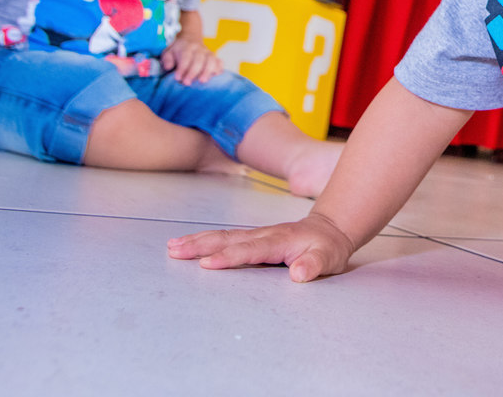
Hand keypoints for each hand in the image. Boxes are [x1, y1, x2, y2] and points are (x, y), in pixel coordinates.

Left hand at [161, 37, 222, 83]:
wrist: (191, 38)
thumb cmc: (178, 50)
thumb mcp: (168, 52)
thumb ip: (167, 59)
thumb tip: (168, 67)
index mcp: (187, 47)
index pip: (186, 57)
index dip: (182, 68)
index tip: (178, 78)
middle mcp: (199, 49)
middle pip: (199, 60)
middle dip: (193, 72)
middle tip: (187, 83)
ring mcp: (209, 53)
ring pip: (211, 60)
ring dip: (207, 71)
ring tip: (202, 81)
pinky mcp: (215, 57)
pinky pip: (220, 62)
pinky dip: (219, 69)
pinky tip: (215, 76)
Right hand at [167, 212, 356, 282]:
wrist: (330, 229)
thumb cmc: (328, 247)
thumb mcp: (329, 258)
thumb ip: (314, 265)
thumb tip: (299, 273)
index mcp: (280, 241)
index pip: (250, 250)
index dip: (228, 256)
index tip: (206, 264)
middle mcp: (264, 235)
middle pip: (228, 238)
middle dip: (200, 244)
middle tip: (174, 250)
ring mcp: (256, 234)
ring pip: (223, 235)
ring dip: (198, 240)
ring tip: (172, 246)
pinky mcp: (252, 238)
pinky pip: (226, 238)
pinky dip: (206, 240)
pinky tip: (189, 244)